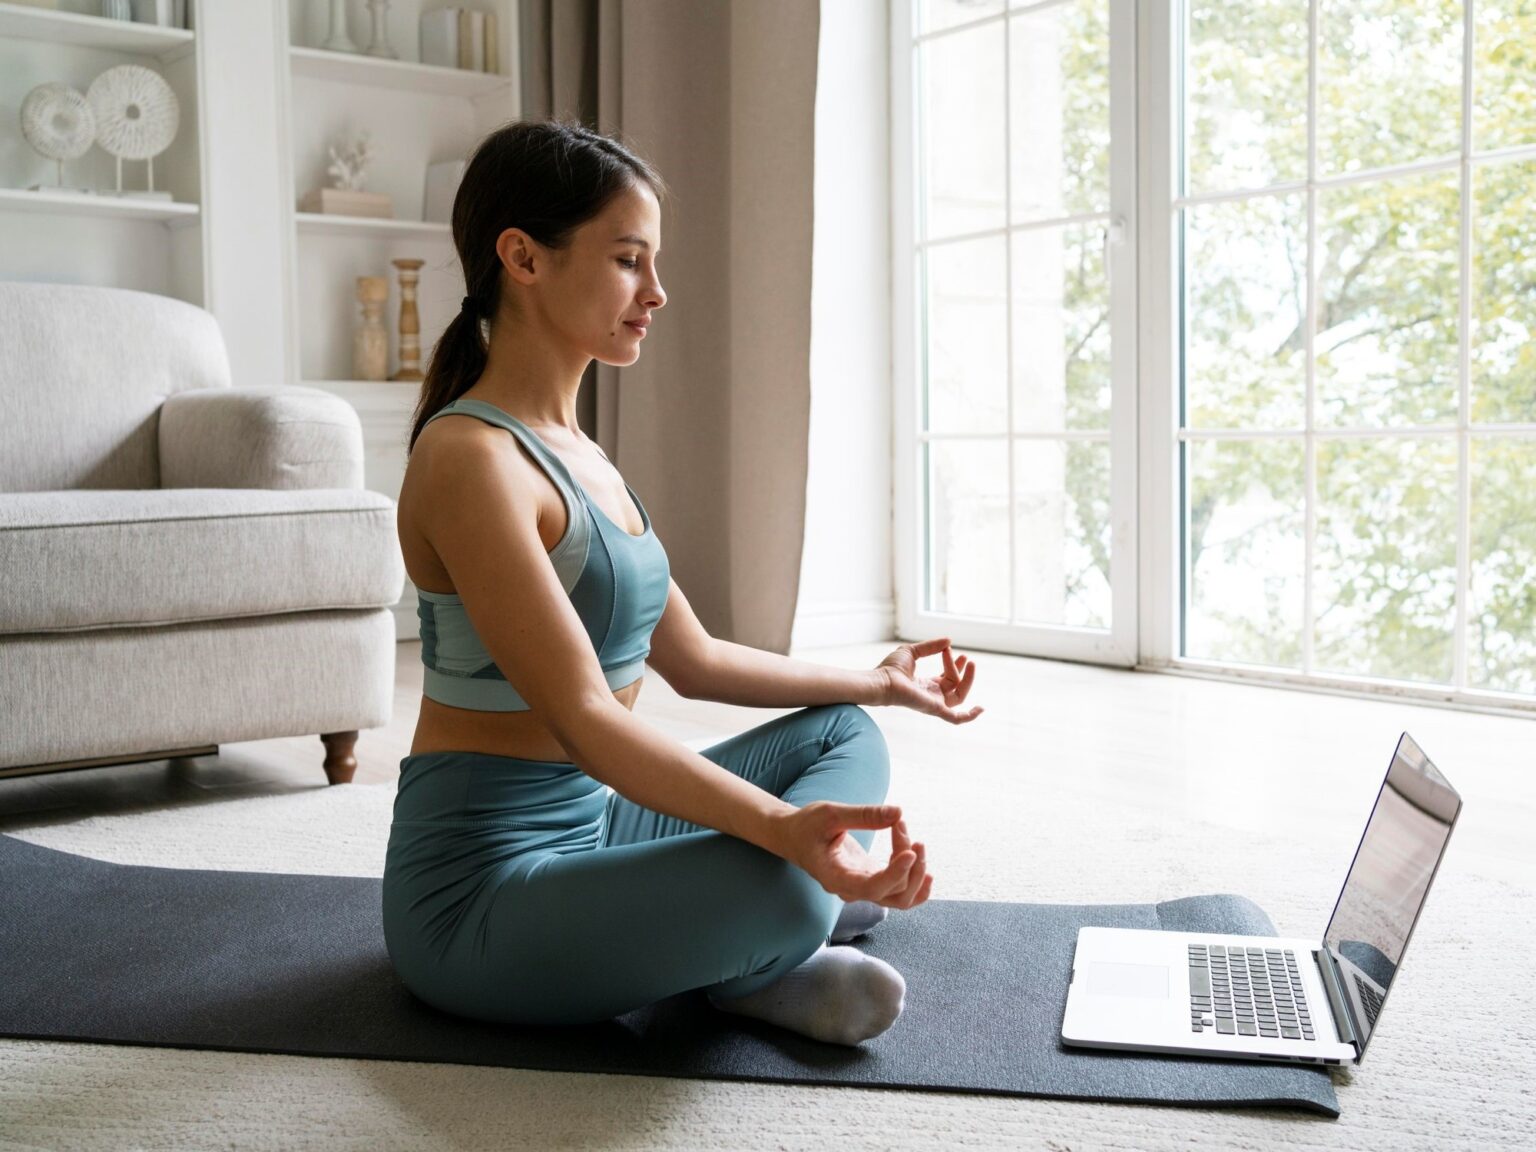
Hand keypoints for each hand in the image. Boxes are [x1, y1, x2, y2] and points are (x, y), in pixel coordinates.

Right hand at [769, 801, 932, 908]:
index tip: (912, 851)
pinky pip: (899, 893)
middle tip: (902, 826)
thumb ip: (863, 815)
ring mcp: (863, 889)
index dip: (896, 873)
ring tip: (917, 842)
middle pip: (893, 894)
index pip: (872, 887)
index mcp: (835, 878)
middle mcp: (851, 890)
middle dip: (910, 864)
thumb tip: (898, 812)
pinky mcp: (871, 881)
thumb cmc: (806, 825)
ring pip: (900, 897)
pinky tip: (926, 869)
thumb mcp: (829, 813)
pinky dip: (916, 884)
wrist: (794, 837)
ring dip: (917, 874)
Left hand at [874, 637, 982, 723]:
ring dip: (968, 680)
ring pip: (959, 696)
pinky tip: (981, 709)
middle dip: (963, 672)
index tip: (948, 648)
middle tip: (967, 657)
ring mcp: (934, 703)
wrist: (882, 681)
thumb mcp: (913, 651)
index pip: (947, 676)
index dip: (952, 662)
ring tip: (971, 663)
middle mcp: (932, 696)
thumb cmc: (891, 669)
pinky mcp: (934, 709)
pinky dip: (970, 716)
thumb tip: (949, 641)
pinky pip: (956, 718)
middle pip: (956, 686)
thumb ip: (930, 646)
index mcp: (927, 685)